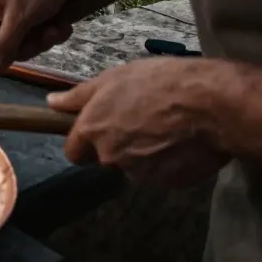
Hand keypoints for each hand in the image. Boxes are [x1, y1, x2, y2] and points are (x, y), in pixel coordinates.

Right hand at [0, 0, 81, 73]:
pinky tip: (61, 23)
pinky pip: (34, 33)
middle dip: (24, 46)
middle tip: (39, 38)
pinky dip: (50, 31)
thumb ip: (3, 46)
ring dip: (41, 39)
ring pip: (19, 41)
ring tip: (55, 27)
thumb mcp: (20, 19)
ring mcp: (10, 11)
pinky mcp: (29, 11)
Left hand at [48, 58, 228, 185]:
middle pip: (107, 158)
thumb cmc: (158, 82)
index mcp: (92, 132)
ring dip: (146, 153)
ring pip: (136, 167)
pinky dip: (170, 162)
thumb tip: (51, 102)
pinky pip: (163, 174)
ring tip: (168, 128)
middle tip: (142, 120)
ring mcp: (140, 173)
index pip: (73, 152)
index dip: (85, 142)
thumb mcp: (113, 78)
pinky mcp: (169, 183)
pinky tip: (183, 141)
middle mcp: (110, 157)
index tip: (101, 129)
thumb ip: (78, 96)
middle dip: (119, 145)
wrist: (210, 103)